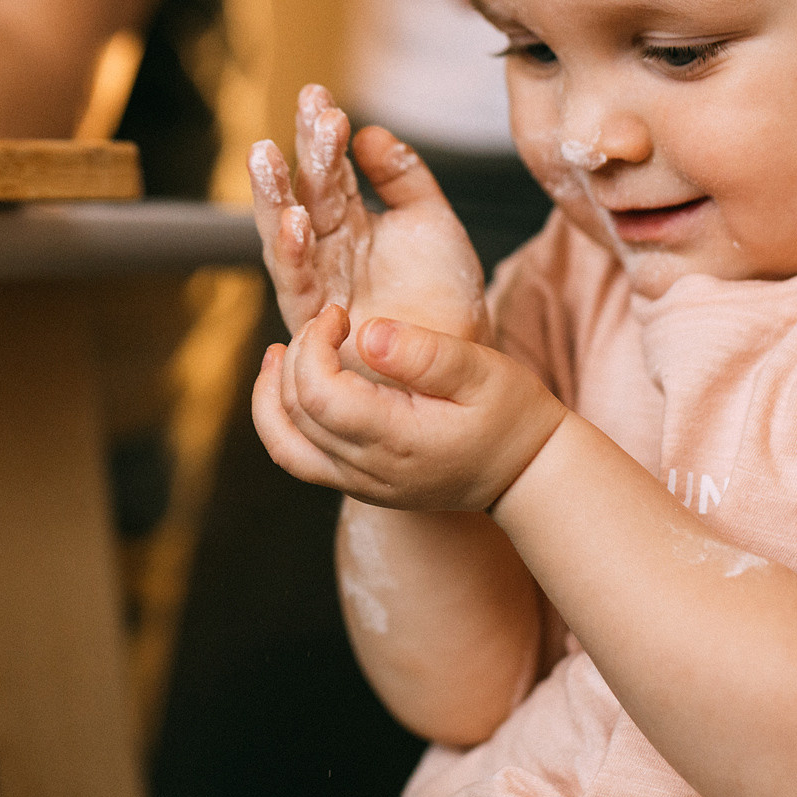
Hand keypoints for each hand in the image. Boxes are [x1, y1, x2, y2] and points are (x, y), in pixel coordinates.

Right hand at [249, 83, 488, 339]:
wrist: (461, 356)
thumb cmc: (444, 294)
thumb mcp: (430, 219)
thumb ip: (402, 176)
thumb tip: (370, 131)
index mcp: (348, 219)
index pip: (328, 169)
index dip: (320, 133)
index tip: (318, 96)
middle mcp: (325, 248)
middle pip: (302, 193)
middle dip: (299, 151)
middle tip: (304, 111)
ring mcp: (318, 282)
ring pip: (284, 232)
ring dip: (274, 195)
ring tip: (267, 155)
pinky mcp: (316, 320)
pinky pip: (297, 283)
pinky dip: (292, 252)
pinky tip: (295, 220)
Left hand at [253, 304, 564, 511]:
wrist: (525, 473)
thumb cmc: (510, 416)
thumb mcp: (483, 373)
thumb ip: (425, 354)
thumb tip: (367, 332)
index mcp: (397, 440)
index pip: (318, 395)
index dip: (313, 344)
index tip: (339, 314)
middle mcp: (368, 470)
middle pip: (293, 413)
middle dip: (296, 356)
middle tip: (325, 321)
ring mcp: (359, 483)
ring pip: (283, 443)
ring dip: (271, 393)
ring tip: (281, 351)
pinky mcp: (356, 483)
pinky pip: (297, 457)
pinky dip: (281, 419)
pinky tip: (291, 384)